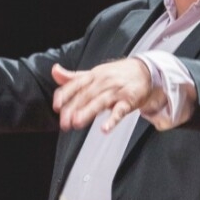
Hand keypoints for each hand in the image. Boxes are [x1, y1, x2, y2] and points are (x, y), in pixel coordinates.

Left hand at [51, 59, 166, 131]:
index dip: (65, 95)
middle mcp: (103, 82)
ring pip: (100, 102)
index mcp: (93, 75)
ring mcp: (116, 92)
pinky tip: (105, 129)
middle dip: (73, 109)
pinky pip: (120, 111)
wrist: (145, 71)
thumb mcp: (94, 73)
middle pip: (86, 95)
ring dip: (88, 112)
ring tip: (77, 123)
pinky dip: (112, 120)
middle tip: (64, 123)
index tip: (56, 106)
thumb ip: (74, 77)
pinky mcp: (128, 101)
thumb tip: (54, 71)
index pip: (76, 84)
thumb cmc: (117, 75)